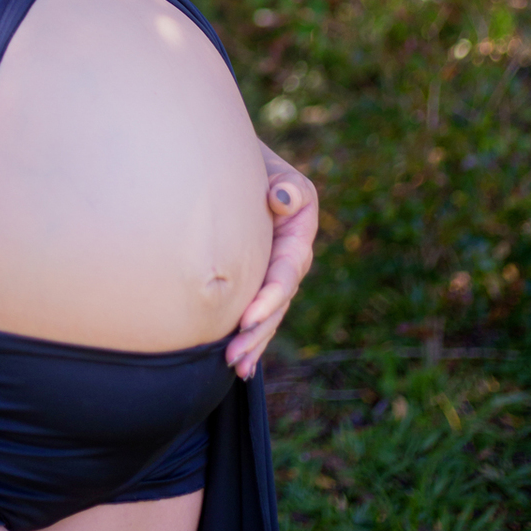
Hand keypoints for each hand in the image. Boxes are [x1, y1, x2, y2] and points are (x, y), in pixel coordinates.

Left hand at [226, 147, 318, 380]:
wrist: (233, 163)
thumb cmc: (254, 165)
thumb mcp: (273, 169)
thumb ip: (286, 186)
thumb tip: (281, 200)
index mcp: (297, 235)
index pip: (285, 272)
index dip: (269, 298)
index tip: (247, 317)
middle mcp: (289, 259)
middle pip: (277, 303)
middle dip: (257, 332)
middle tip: (233, 356)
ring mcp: (273, 271)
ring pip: (267, 314)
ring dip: (253, 342)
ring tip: (235, 366)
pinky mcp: (257, 279)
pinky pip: (256, 311)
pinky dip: (249, 336)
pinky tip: (238, 365)